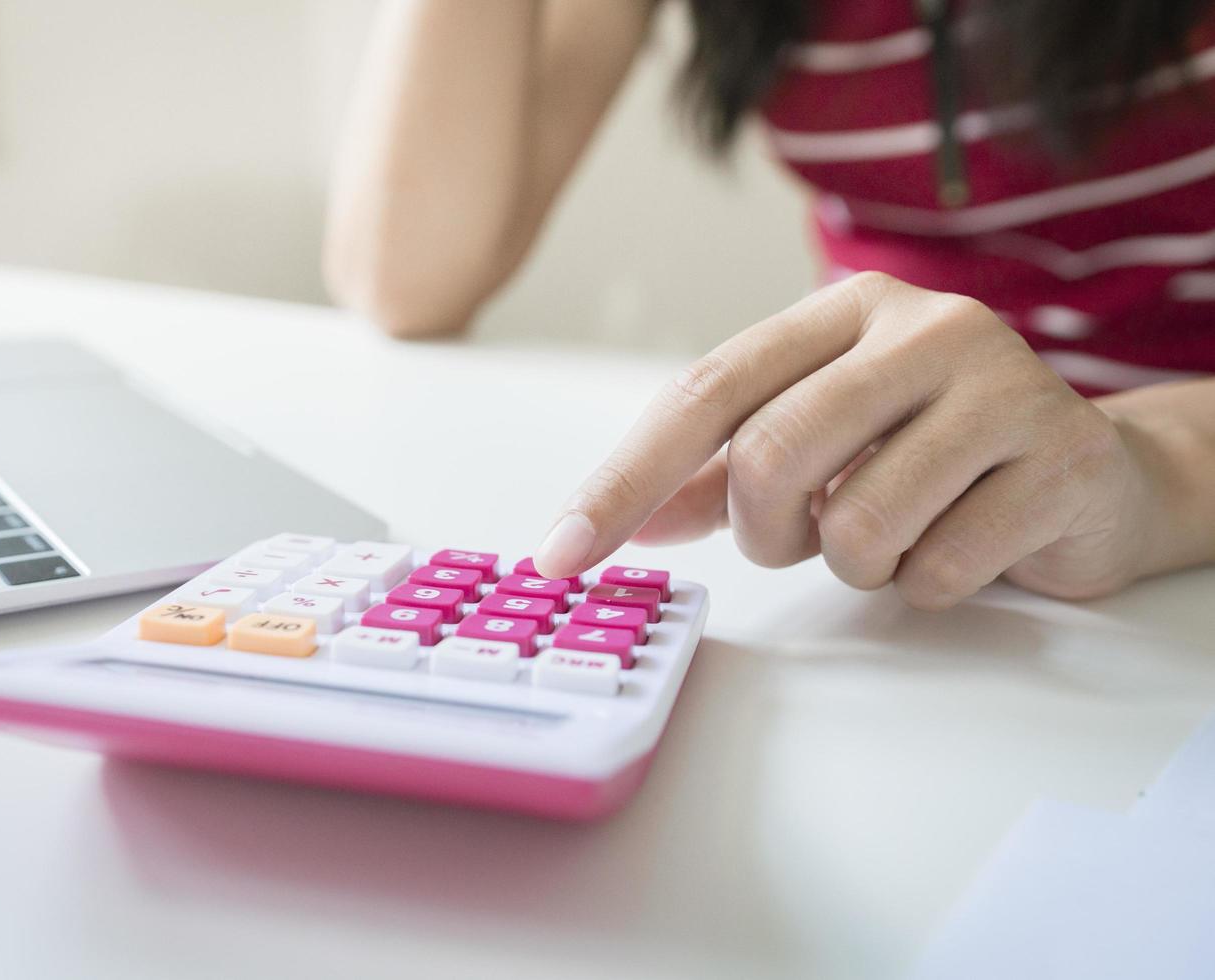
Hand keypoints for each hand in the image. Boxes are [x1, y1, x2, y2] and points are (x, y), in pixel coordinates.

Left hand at [532, 272, 1185, 608]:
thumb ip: (721, 473)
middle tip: (800, 537)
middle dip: (765, 531)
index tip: (562, 552)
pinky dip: (926, 585)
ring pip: (854, 525)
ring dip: (854, 564)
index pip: (706, 391)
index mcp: (846, 311)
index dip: (625, 478)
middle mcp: (923, 327)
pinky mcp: (1060, 459)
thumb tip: (628, 521)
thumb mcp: (822, 444)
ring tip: (897, 535)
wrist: (1090, 475)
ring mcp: (1001, 386)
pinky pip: (937, 569)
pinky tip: (964, 545)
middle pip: (770, 456)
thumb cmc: (932, 456)